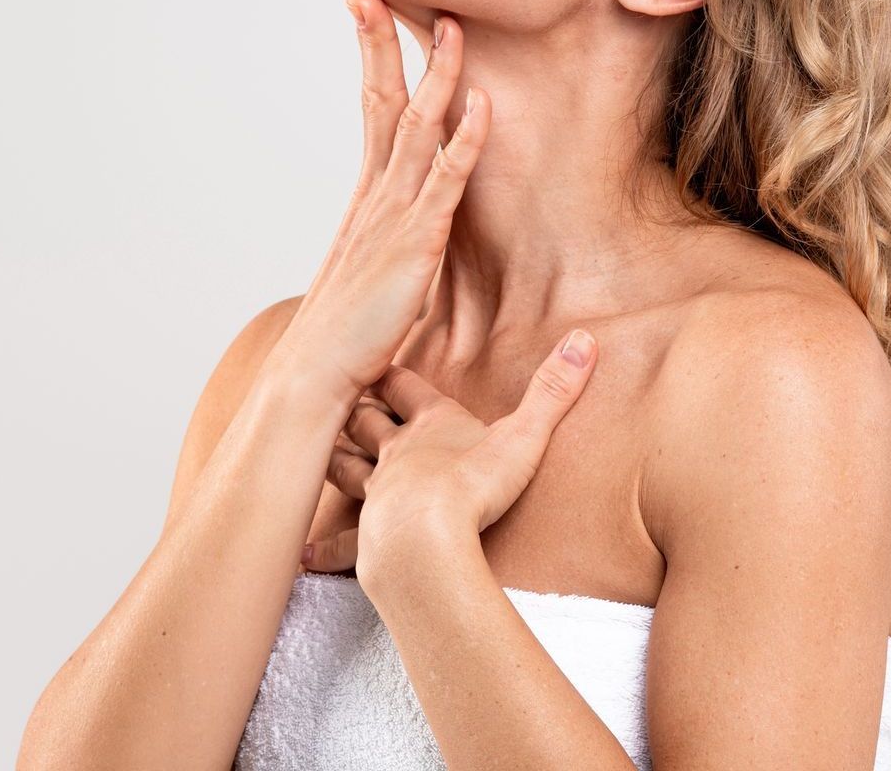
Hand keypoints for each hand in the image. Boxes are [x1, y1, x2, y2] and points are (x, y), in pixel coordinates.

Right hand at [267, 0, 488, 401]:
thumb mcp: (366, 277)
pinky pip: (446, 180)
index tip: (368, 9)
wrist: (314, 377)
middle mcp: (376, 196)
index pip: (369, 109)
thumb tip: (392, 241)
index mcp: (366, 199)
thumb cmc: (341, 339)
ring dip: (439, 75)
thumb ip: (382, 248)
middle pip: (382, 100)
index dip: (372, 57)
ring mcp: (395, 215)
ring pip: (418, 127)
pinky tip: (482, 105)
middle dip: (385, 42)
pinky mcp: (417, 243)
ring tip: (452, 26)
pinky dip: (466, 139)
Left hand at [300, 329, 598, 579]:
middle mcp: (396, 453)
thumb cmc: (474, 485)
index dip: (393, 370)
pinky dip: (324, 545)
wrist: (425, 538)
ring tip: (320, 450)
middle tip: (339, 394)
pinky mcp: (369, 537)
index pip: (405, 385)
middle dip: (354, 407)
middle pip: (366, 420)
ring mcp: (377, 494)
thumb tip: (586, 339)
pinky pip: (344, 541)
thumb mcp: (524, 435)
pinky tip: (304, 551)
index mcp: (430, 424)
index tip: (378, 353)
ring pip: (346, 468)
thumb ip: (554, 390)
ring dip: (334, 458)